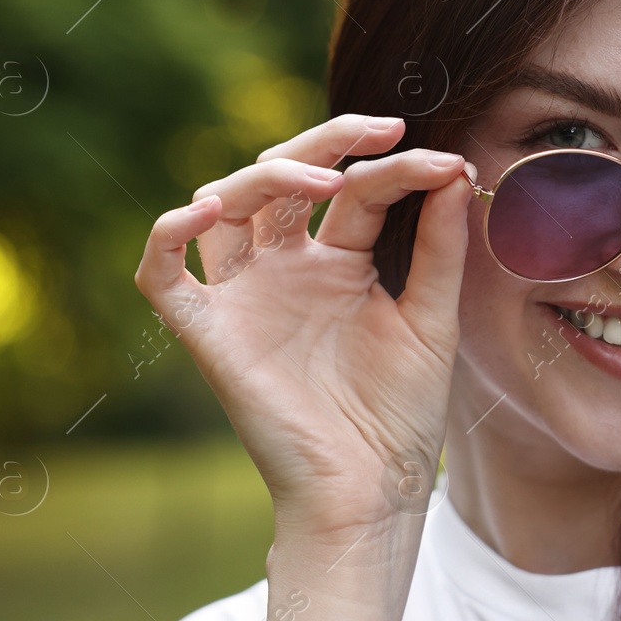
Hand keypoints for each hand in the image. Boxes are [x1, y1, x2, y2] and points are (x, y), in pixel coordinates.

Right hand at [134, 114, 470, 549]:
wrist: (372, 492)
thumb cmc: (401, 414)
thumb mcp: (432, 319)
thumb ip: (440, 248)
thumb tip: (457, 169)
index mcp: (340, 263)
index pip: (358, 191)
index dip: (398, 168)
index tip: (450, 162)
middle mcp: (287, 270)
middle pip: (285, 179)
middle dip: (329, 142)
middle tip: (385, 129)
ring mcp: (245, 297)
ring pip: (227, 205)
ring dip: (268, 178)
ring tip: (326, 181)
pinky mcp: (209, 333)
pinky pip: (163, 275)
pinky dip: (169, 235)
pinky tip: (209, 209)